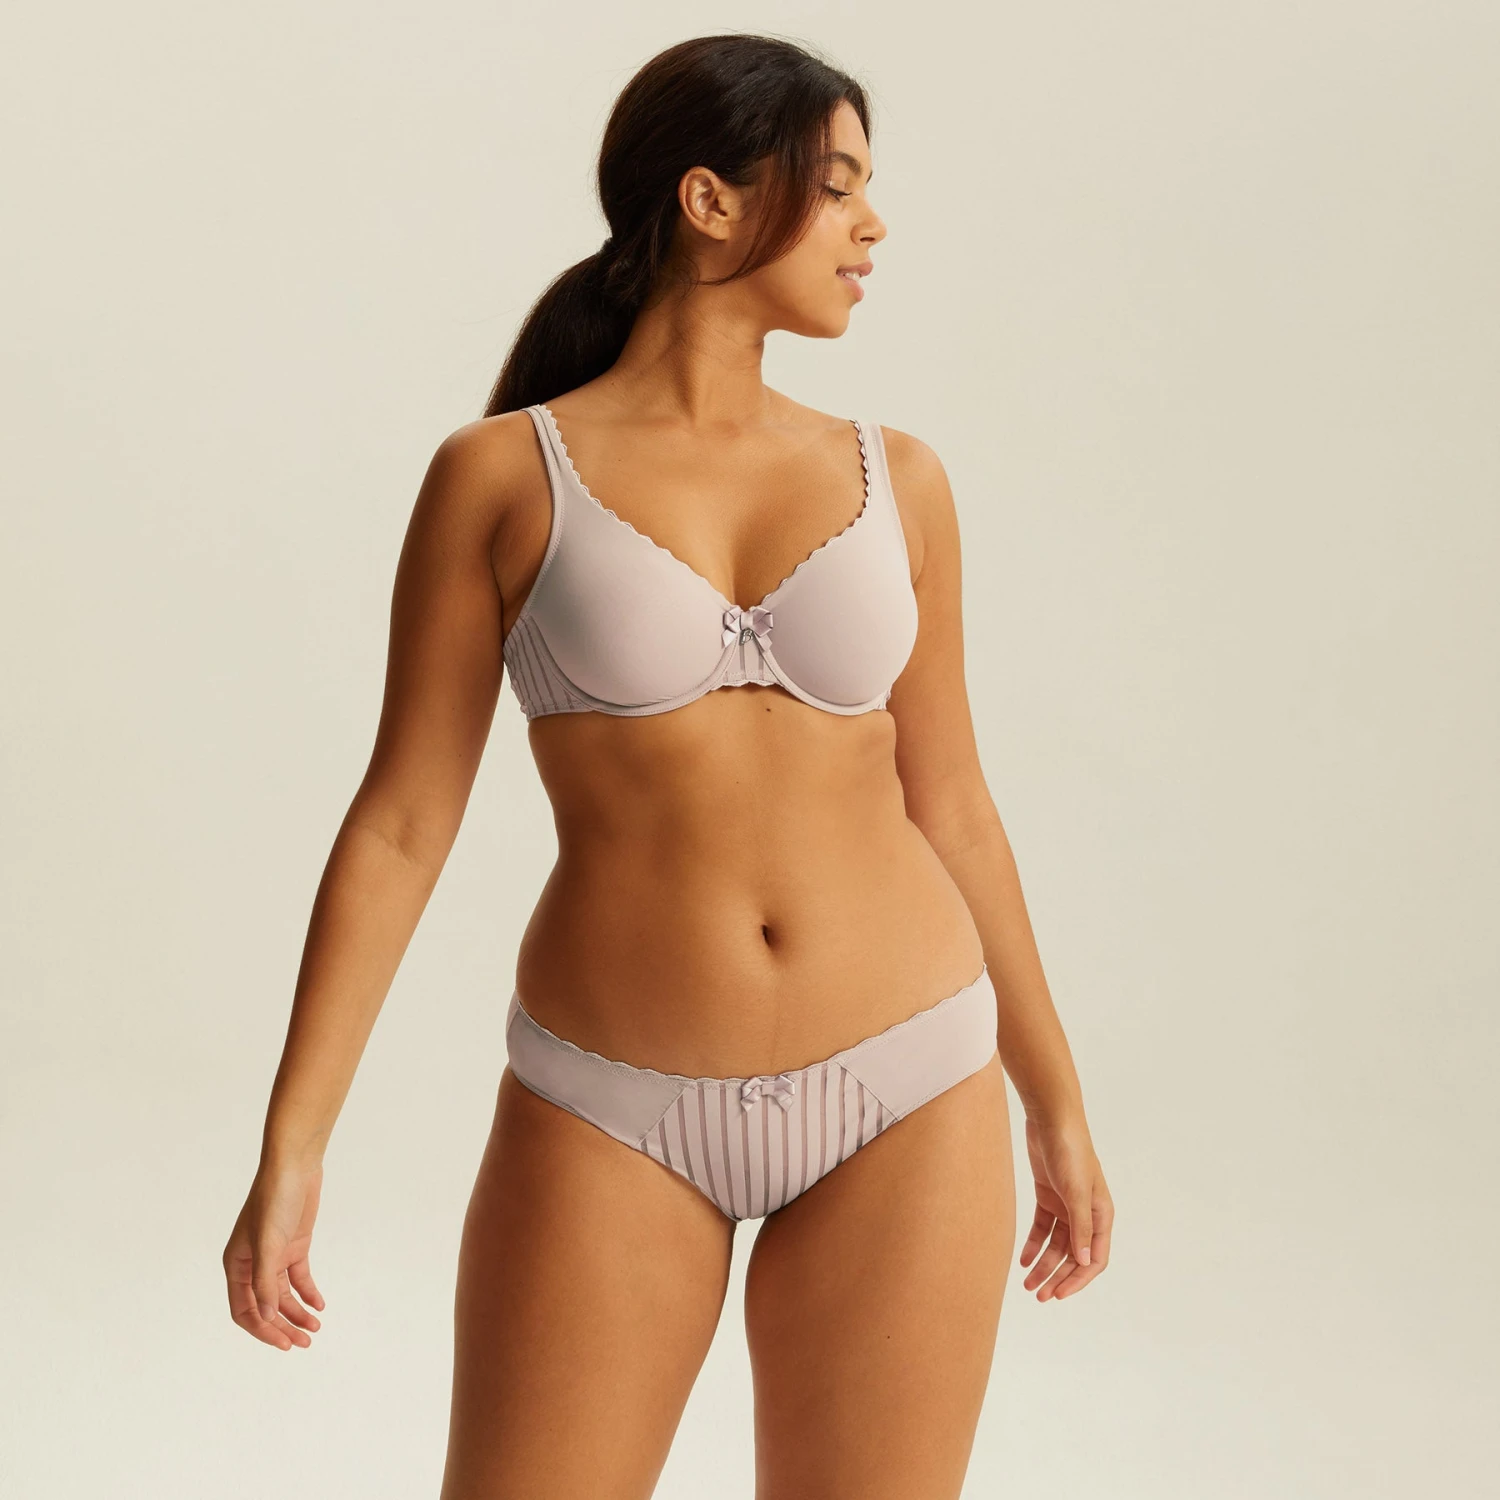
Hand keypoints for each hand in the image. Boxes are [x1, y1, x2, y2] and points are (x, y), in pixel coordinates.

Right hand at [223, 1160, 326, 1350]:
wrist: (295, 1166)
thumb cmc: (274, 1199)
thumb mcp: (270, 1242)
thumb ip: (266, 1281)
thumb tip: (267, 1317)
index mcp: (236, 1265)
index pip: (244, 1310)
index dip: (262, 1329)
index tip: (283, 1343)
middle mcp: (252, 1263)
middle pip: (265, 1307)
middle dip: (283, 1327)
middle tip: (304, 1342)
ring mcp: (274, 1255)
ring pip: (284, 1295)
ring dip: (298, 1313)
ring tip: (315, 1329)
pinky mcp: (294, 1246)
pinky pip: (299, 1278)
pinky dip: (308, 1293)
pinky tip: (319, 1305)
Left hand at [1018, 1113, 1112, 1300]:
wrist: (1050, 1118)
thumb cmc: (1070, 1151)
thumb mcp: (1074, 1192)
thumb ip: (1080, 1227)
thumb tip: (1086, 1261)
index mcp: (1101, 1214)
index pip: (1094, 1258)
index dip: (1078, 1280)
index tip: (1059, 1295)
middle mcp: (1086, 1213)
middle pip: (1073, 1255)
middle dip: (1057, 1276)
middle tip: (1038, 1295)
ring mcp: (1066, 1204)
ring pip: (1056, 1244)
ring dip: (1043, 1264)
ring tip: (1026, 1283)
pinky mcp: (1048, 1194)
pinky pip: (1042, 1227)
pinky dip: (1033, 1244)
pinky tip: (1022, 1259)